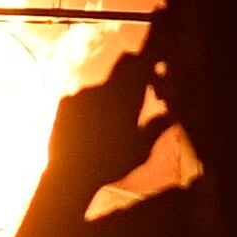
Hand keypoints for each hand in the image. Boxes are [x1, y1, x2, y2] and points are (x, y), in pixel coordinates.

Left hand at [40, 42, 172, 201]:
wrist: (71, 174)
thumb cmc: (112, 163)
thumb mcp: (142, 148)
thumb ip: (158, 126)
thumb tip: (172, 112)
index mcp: (124, 95)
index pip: (140, 63)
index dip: (150, 62)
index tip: (157, 70)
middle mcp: (102, 87)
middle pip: (123, 66)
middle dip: (134, 73)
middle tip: (141, 93)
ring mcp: (81, 93)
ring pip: (103, 86)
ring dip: (110, 96)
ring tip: (110, 123)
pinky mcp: (64, 102)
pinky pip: (83, 97)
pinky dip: (90, 106)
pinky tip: (90, 128)